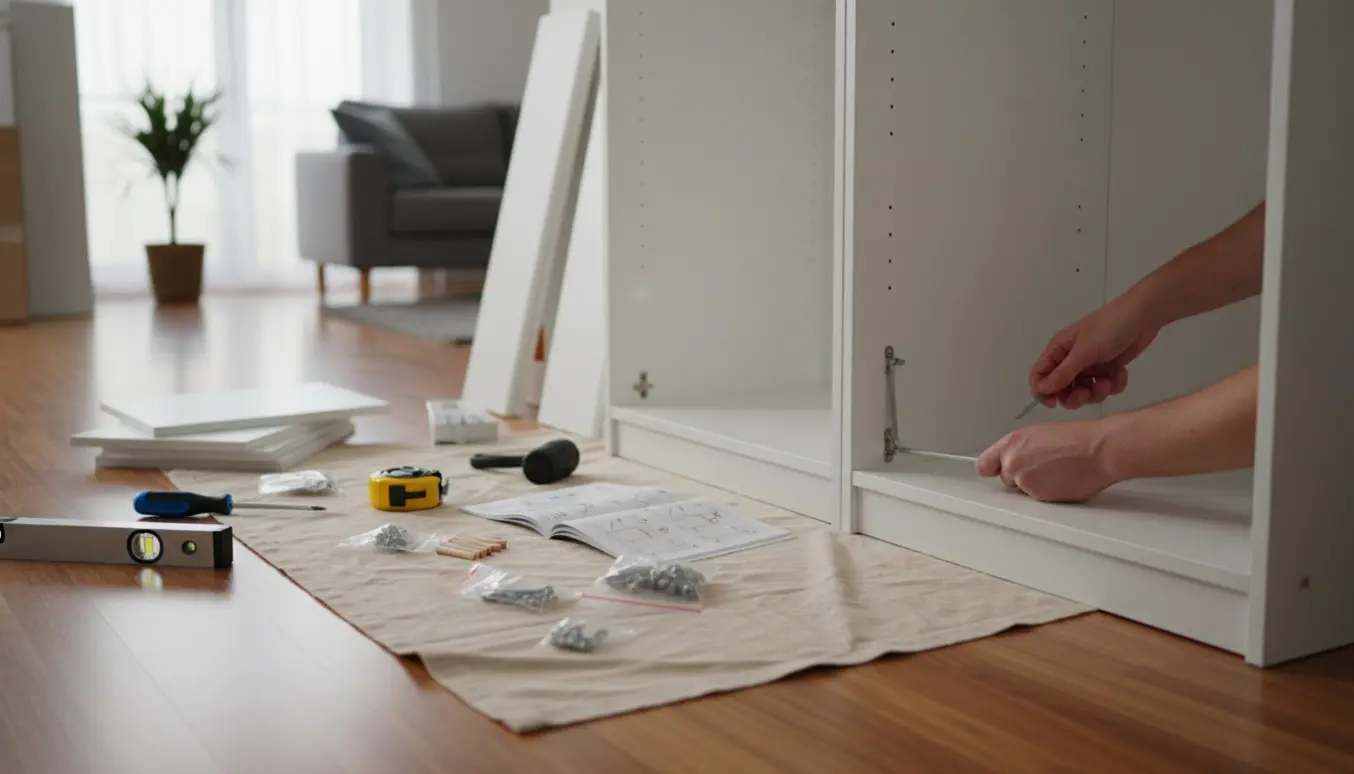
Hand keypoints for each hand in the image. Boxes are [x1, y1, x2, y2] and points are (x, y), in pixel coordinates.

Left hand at [975, 420, 1118, 502]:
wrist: (1098, 450)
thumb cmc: (1078, 439)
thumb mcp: (1040, 434)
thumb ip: (1020, 449)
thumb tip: (1015, 461)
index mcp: (1011, 443)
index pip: (984, 465)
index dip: (993, 470)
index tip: (996, 472)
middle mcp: (1012, 462)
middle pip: (1007, 479)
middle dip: (1021, 477)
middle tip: (1045, 468)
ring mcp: (1023, 480)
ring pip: (1024, 491)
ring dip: (1036, 486)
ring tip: (1059, 472)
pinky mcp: (1037, 496)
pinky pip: (1038, 500)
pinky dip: (1049, 494)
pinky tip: (1064, 482)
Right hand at [1030, 294, 1159, 409]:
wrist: (1143, 316)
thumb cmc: (1108, 328)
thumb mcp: (1084, 352)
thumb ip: (1063, 373)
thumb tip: (1040, 390)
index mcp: (1059, 351)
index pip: (1039, 375)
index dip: (1042, 391)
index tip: (1054, 402)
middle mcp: (1071, 360)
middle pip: (1062, 390)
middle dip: (1075, 396)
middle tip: (1088, 392)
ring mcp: (1090, 366)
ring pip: (1084, 392)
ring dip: (1097, 392)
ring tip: (1109, 379)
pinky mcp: (1108, 370)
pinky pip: (1104, 388)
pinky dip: (1113, 385)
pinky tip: (1121, 372)